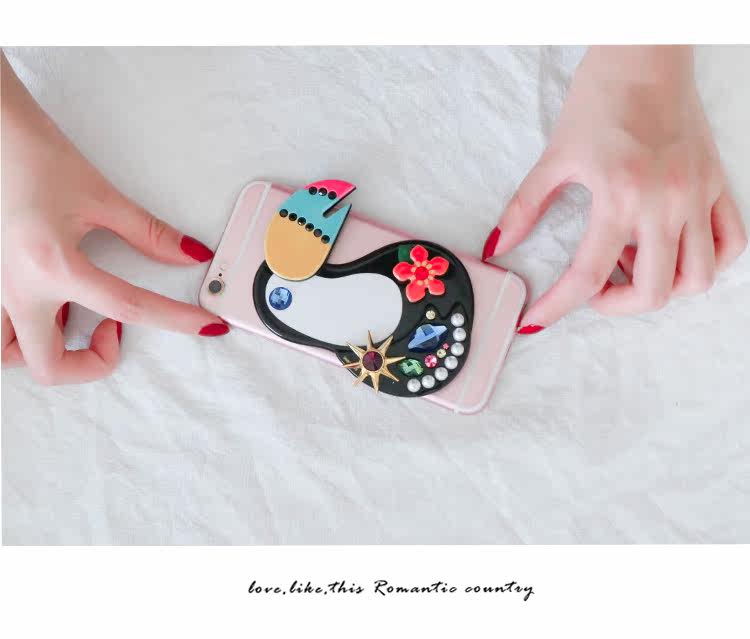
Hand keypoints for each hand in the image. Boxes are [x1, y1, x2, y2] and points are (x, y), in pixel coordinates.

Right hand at [1, 53, 228, 384]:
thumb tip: (190, 255)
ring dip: (48, 354)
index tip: (206, 325)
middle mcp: (18, 288)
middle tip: (116, 333)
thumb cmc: (33, 155)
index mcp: (53, 265)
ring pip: (11, 357)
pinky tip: (48, 307)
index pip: (129, 308)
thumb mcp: (100, 197)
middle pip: (51, 367)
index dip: (176, 320)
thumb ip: (150, 234)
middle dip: (92, 364)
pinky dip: (23, 334)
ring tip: (74, 322)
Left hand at [483, 46, 746, 333]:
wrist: (644, 57)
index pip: (588, 274)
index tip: (537, 321)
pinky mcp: (717, 185)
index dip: (558, 307)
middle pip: (653, 291)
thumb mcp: (554, 157)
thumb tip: (499, 246)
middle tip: (595, 289)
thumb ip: (524, 208)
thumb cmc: (599, 100)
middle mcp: (665, 202)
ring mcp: (698, 196)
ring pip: (697, 278)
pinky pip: (731, 243)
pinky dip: (704, 262)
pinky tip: (673, 250)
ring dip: (662, 287)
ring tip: (633, 260)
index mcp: (620, 195)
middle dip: (616, 305)